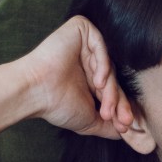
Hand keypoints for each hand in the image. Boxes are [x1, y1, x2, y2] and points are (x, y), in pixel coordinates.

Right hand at [23, 16, 132, 138]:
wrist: (35, 91)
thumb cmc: (57, 105)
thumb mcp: (89, 120)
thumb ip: (108, 126)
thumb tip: (127, 132)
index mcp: (89, 78)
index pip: (114, 90)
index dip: (121, 107)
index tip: (126, 125)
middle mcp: (89, 60)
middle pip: (114, 78)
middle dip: (119, 102)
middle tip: (122, 120)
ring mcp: (85, 45)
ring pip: (109, 66)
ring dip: (111, 91)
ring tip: (106, 110)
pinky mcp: (81, 29)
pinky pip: (100, 46)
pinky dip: (103, 65)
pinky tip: (98, 83)